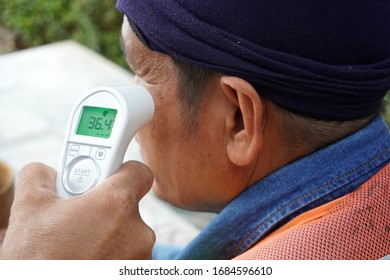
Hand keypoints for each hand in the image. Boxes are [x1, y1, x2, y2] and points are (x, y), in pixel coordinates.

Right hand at [0, 161, 154, 259]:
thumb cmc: (37, 258)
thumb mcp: (29, 206)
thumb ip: (43, 176)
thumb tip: (50, 172)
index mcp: (117, 203)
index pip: (139, 172)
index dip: (122, 171)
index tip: (106, 178)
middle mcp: (137, 230)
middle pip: (128, 207)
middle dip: (106, 211)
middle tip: (80, 220)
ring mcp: (140, 256)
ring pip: (128, 234)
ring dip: (109, 237)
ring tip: (80, 247)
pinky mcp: (136, 274)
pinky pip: (129, 256)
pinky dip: (113, 256)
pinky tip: (89, 260)